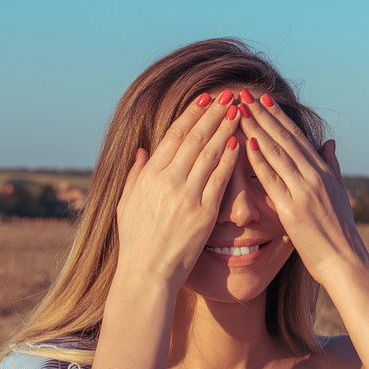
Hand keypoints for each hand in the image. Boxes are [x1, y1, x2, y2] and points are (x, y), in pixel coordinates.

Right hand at [115, 91, 242, 287]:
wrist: (146, 272)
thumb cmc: (136, 240)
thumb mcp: (127, 203)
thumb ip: (135, 174)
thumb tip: (142, 151)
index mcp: (148, 176)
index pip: (173, 137)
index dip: (191, 115)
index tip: (204, 99)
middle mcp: (167, 181)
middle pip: (195, 139)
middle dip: (213, 114)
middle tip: (228, 95)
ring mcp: (186, 196)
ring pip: (209, 154)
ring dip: (225, 129)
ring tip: (238, 110)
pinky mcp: (203, 213)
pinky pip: (220, 180)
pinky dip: (230, 159)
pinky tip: (240, 142)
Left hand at [238, 91, 361, 273]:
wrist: (346, 262)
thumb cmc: (341, 234)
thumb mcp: (339, 194)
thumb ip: (332, 167)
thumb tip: (329, 143)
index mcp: (323, 173)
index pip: (297, 138)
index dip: (279, 116)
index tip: (263, 98)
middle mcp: (314, 177)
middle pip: (285, 138)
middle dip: (263, 114)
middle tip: (243, 93)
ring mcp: (304, 192)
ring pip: (277, 152)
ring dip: (257, 128)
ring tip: (240, 108)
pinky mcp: (293, 210)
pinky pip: (272, 179)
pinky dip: (259, 159)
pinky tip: (246, 142)